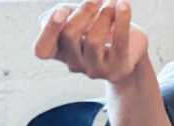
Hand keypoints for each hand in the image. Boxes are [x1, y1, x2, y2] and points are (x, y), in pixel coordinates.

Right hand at [34, 0, 148, 83]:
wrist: (130, 47)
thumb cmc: (96, 27)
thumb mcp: (74, 16)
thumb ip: (61, 13)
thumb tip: (62, 14)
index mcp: (60, 52)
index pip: (42, 50)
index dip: (49, 30)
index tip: (62, 10)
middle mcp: (75, 64)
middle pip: (69, 35)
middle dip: (83, 11)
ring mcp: (97, 70)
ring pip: (93, 39)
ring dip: (104, 14)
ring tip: (113, 2)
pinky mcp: (119, 68)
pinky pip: (119, 43)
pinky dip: (121, 19)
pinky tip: (123, 4)